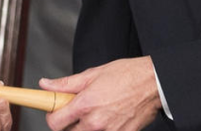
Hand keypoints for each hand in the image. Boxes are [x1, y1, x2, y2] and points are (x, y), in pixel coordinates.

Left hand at [40, 57, 160, 130]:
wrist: (154, 83)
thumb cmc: (127, 75)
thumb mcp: (92, 75)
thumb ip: (66, 84)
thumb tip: (45, 84)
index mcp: (85, 104)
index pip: (55, 123)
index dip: (52, 117)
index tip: (55, 112)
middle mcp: (95, 122)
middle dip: (69, 123)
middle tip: (78, 110)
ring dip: (86, 128)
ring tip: (96, 112)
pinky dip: (102, 130)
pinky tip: (109, 118)